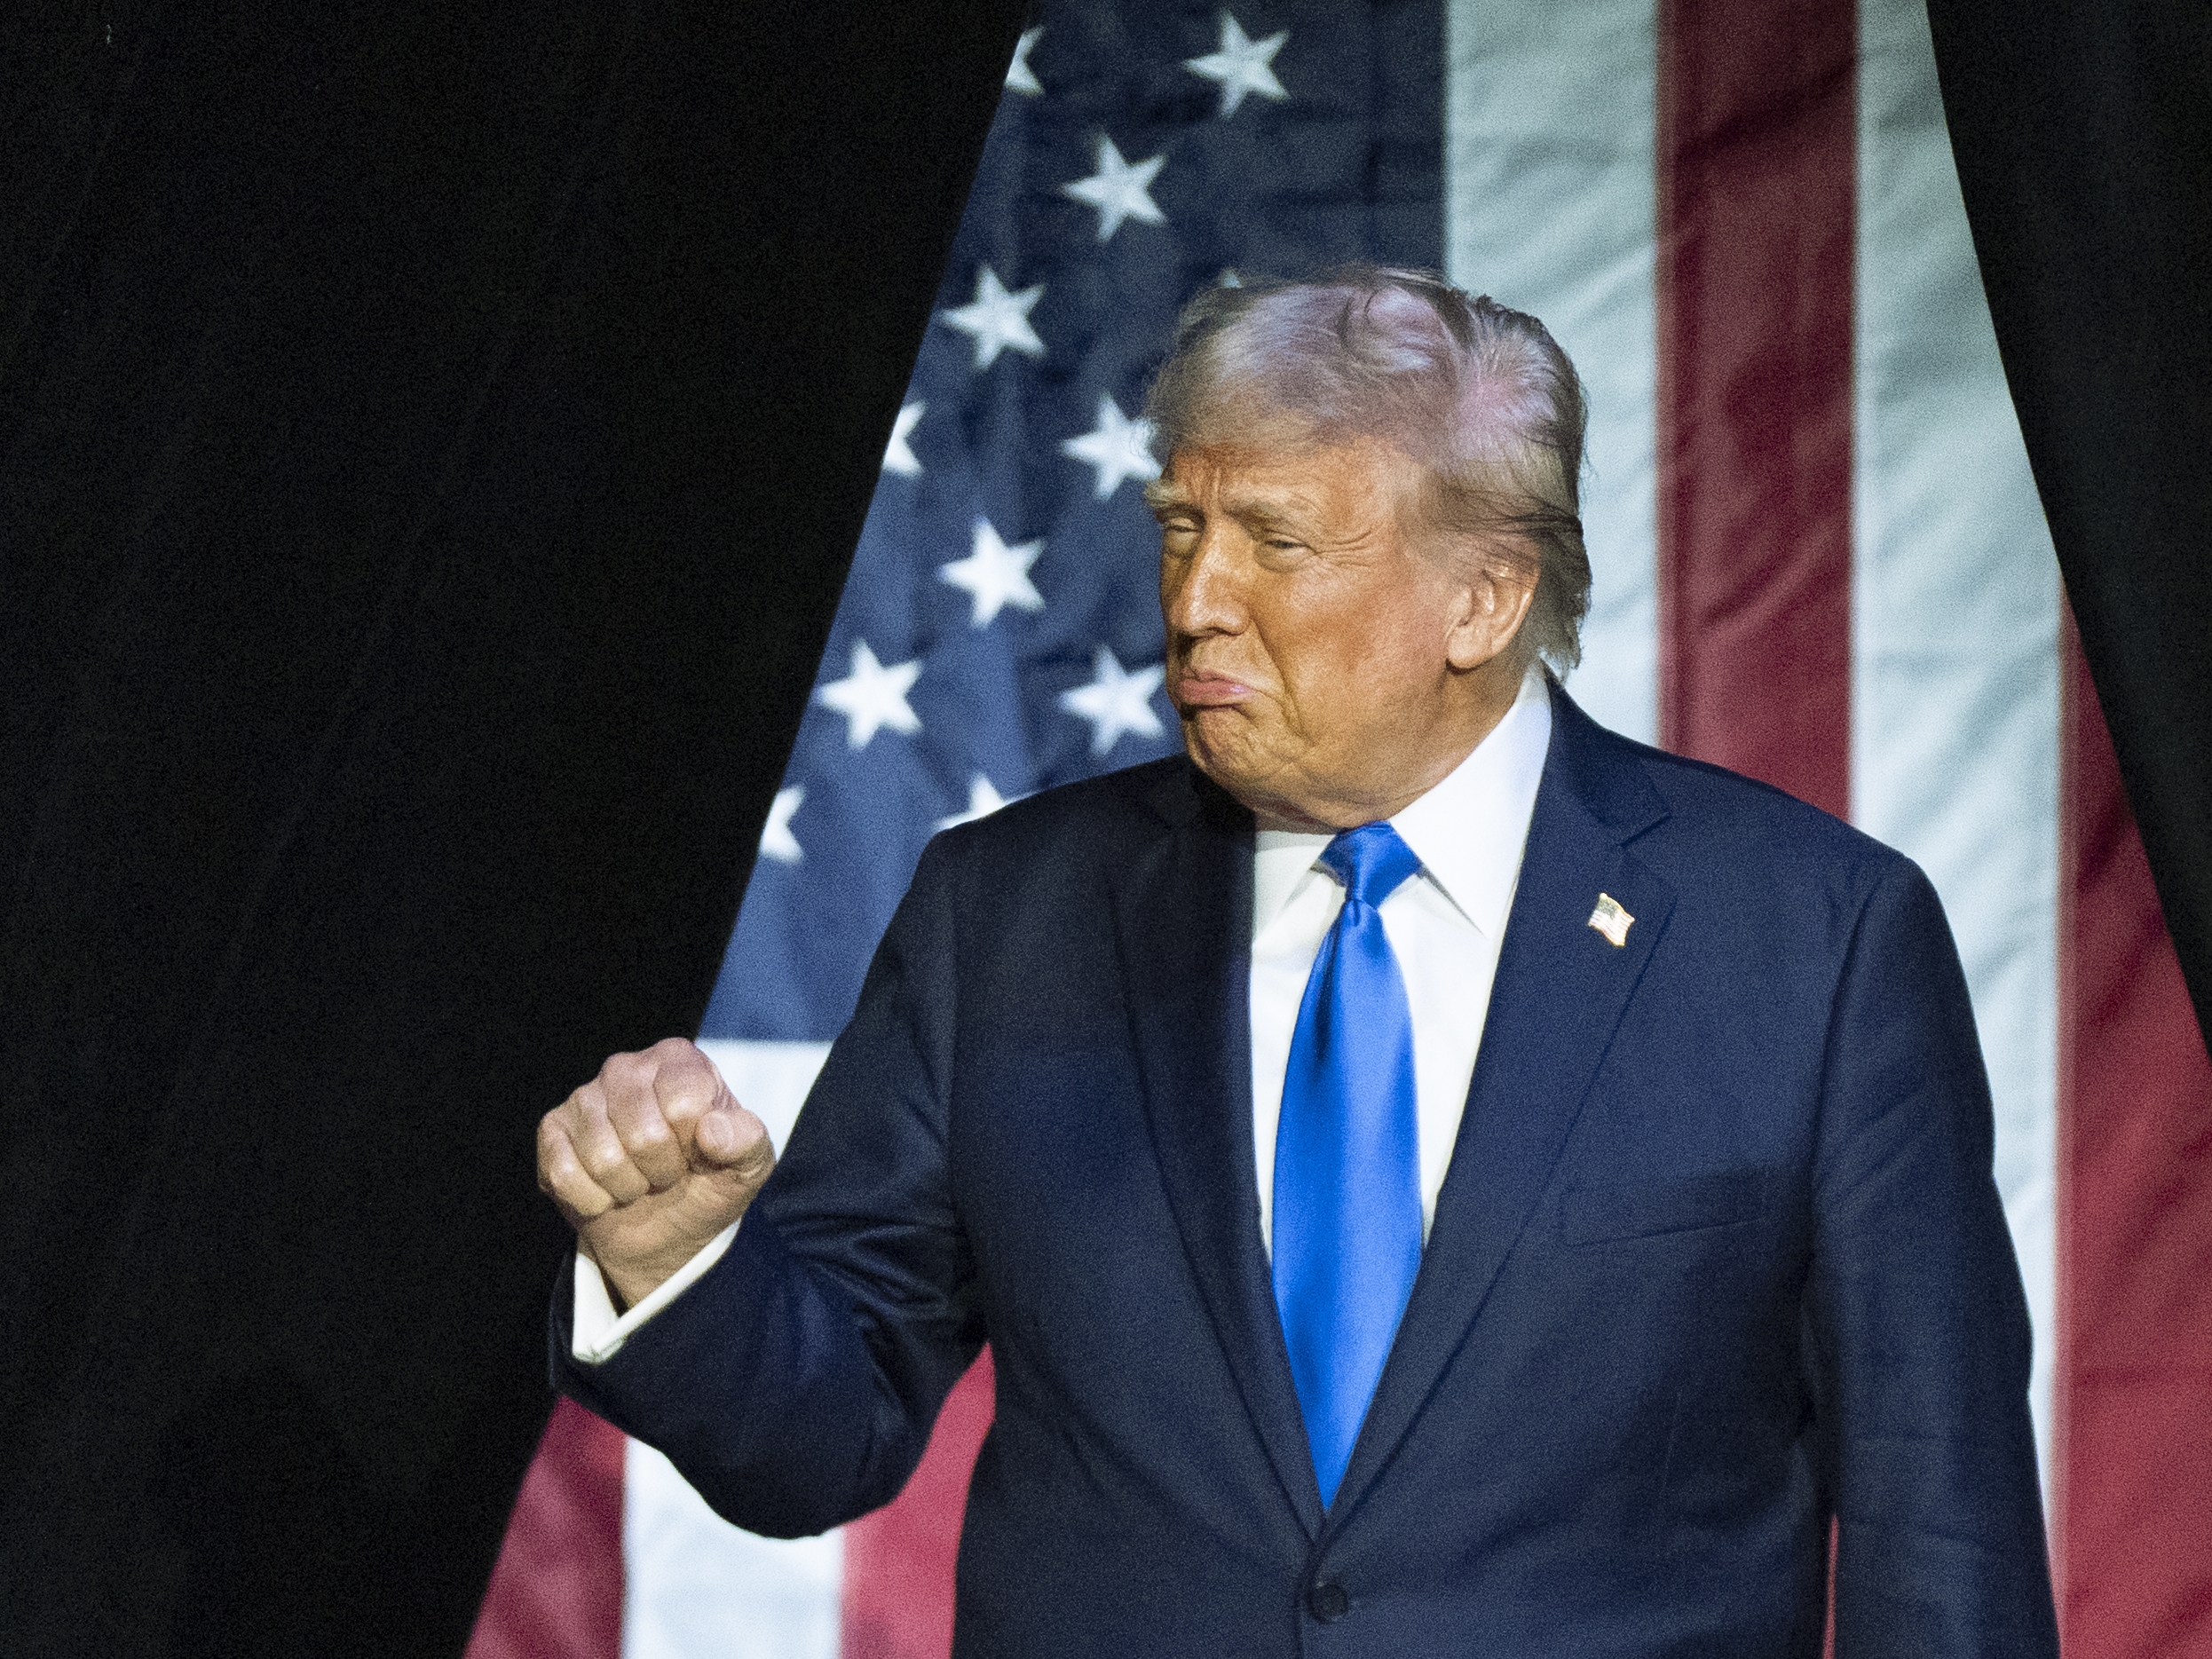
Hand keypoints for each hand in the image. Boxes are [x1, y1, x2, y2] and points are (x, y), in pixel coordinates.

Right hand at [537, 1037, 774, 1309]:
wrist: (669, 1228)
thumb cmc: (711, 1180)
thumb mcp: (749, 1164)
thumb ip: (746, 1141)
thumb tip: (711, 1131)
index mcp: (679, 1060)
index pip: (685, 1105)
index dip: (694, 1146)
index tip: (698, 1152)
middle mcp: (627, 1067)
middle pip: (643, 1134)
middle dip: (661, 1171)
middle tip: (667, 1172)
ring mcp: (584, 1097)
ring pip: (603, 1159)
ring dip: (628, 1188)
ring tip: (639, 1180)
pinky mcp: (552, 1131)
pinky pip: (564, 1175)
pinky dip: (593, 1200)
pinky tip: (607, 1192)